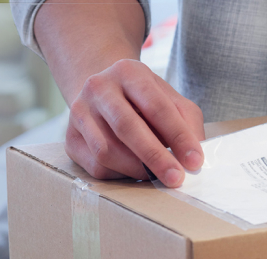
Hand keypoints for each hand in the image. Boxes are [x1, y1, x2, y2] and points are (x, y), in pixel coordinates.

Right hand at [65, 59, 204, 185]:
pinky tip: (133, 170)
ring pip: (107, 150)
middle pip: (127, 127)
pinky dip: (120, 174)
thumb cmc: (143, 100)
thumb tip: (194, 156)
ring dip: (136, 168)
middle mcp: (98, 87)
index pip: (156, 106)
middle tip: (175, 179)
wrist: (104, 94)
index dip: (178, 136)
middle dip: (155, 157)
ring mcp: (79, 112)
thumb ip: (187, 122)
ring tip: (156, 175)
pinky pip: (96, 165)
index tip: (195, 161)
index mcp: (128, 72)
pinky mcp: (70, 138)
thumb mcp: (169, 99)